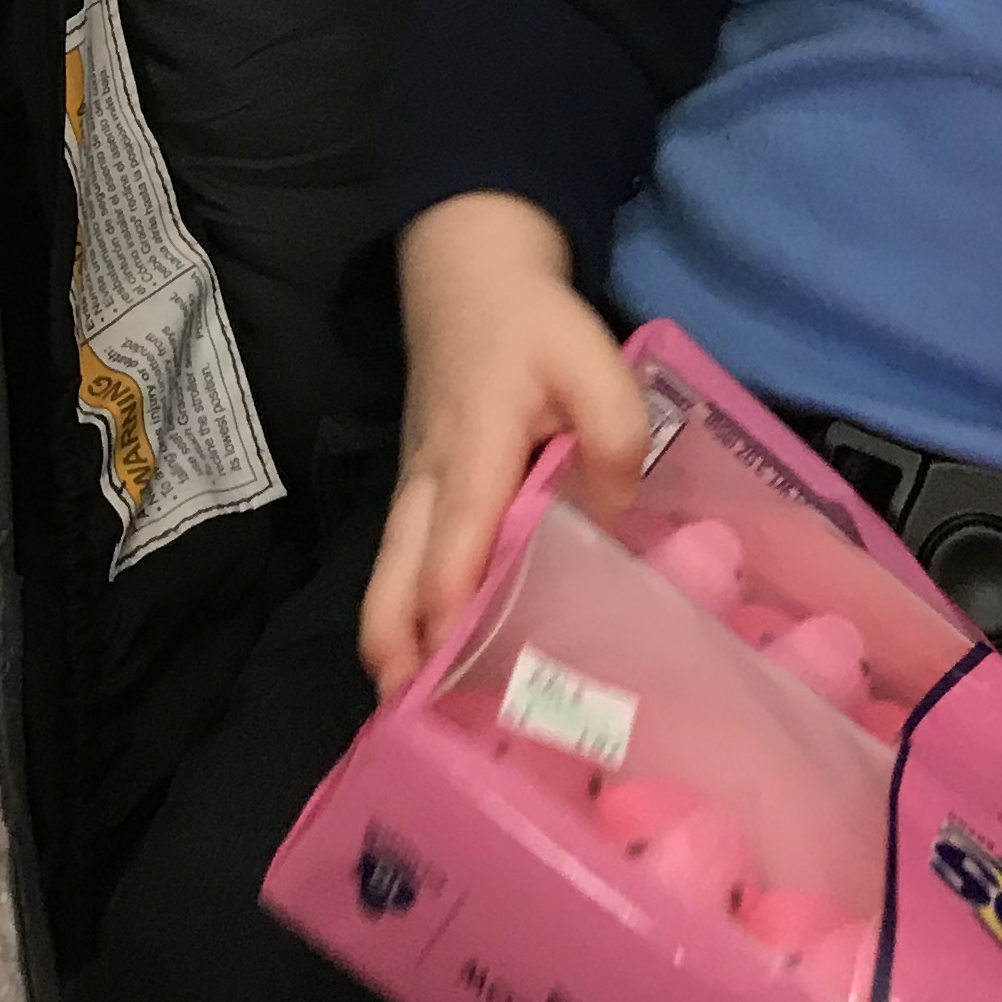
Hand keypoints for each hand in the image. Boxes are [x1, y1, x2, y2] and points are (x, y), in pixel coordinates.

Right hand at [359, 195, 650, 694]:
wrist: (466, 274)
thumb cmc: (531, 322)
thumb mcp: (593, 358)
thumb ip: (613, 432)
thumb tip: (613, 510)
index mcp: (473, 452)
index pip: (453, 544)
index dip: (449, 610)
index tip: (452, 678)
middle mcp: (429, 482)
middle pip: (395, 578)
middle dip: (398, 651)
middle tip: (414, 727)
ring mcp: (414, 488)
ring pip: (387, 576)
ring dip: (392, 641)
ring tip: (413, 717)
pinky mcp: (416, 491)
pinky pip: (400, 561)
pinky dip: (404, 612)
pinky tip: (430, 656)